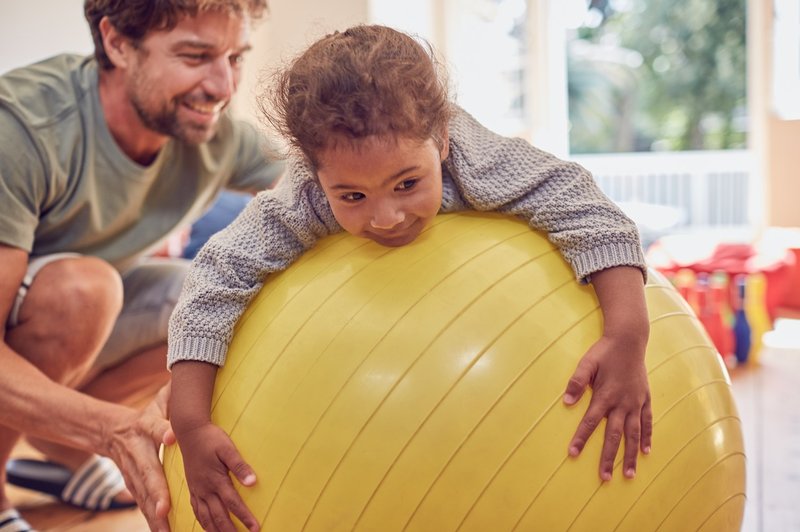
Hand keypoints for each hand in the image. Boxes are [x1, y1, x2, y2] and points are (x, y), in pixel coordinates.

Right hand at [102, 384, 175, 531]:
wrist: (112, 434)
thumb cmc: (142, 417)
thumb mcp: (155, 404)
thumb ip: (168, 398)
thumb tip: (178, 385)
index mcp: (144, 433)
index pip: (155, 431)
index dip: (163, 432)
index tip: (171, 438)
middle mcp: (137, 459)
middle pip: (147, 478)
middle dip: (155, 496)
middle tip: (164, 511)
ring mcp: (134, 478)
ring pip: (144, 499)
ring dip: (154, 517)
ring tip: (165, 531)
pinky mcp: (136, 490)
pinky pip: (145, 508)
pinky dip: (153, 523)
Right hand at [178, 421, 258, 531]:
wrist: (190, 432)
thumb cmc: (211, 438)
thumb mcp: (228, 448)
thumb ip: (240, 466)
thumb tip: (253, 482)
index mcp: (216, 480)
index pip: (233, 504)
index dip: (245, 517)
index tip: (255, 529)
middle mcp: (205, 489)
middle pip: (219, 516)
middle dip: (231, 531)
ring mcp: (197, 490)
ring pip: (206, 517)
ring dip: (216, 531)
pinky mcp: (192, 488)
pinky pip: (196, 510)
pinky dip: (203, 522)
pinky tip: (208, 528)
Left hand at [563, 334, 651, 480]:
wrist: (629, 339)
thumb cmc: (604, 352)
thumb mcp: (586, 363)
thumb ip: (577, 382)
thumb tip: (566, 402)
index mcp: (605, 395)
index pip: (590, 422)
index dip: (581, 439)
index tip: (572, 454)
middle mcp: (622, 403)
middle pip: (614, 436)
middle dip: (608, 458)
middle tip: (604, 478)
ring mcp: (636, 402)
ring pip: (634, 434)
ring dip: (630, 455)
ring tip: (628, 474)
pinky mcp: (645, 398)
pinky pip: (648, 422)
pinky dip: (647, 437)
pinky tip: (646, 452)